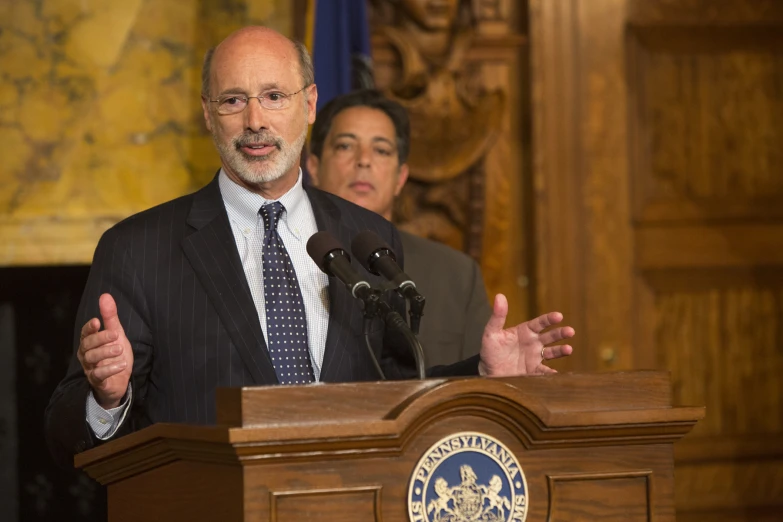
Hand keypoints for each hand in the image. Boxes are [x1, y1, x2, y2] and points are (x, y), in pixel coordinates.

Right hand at [77, 293, 132, 408]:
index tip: (96, 321)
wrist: (120, 379)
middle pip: (87, 345)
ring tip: (120, 349)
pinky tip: (122, 364)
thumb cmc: (115, 354)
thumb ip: (110, 317)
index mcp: (90, 342)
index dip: (89, 328)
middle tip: (116, 335)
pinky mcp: (97, 381)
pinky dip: (110, 369)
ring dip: (105, 352)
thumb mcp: (116, 334)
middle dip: (100, 339)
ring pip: (92, 359)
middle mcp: (86, 355)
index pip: (85, 333)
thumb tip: (105, 295)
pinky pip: (99, 375)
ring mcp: (90, 368)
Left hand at [479, 294, 573, 376]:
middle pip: (550, 336)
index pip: (540, 323)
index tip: (558, 316)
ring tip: (569, 349)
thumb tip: (500, 296)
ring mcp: (535, 357)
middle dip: (561, 333)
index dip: (549, 319)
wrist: (488, 372)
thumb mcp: (492, 333)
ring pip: (552, 352)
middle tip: (570, 331)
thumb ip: (498, 316)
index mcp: (525, 331)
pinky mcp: (533, 372)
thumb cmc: (490, 350)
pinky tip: (555, 373)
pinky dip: (550, 373)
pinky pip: (544, 372)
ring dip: (561, 350)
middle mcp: (533, 343)